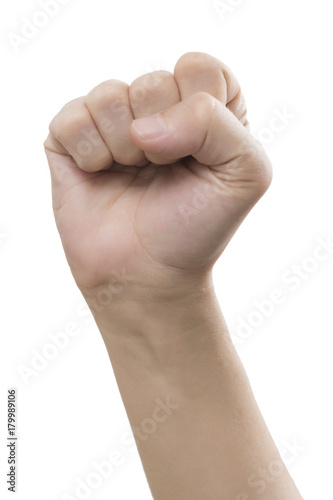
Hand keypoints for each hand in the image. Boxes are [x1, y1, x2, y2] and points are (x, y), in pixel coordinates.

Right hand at [44, 52, 271, 296]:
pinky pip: (71, 118)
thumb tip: (141, 125)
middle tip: (161, 173)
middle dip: (162, 140)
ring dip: (123, 149)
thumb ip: (216, 123)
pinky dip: (88, 154)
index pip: (200, 68)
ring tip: (131, 175)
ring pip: (109, 95)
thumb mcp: (244, 173)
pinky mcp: (71, 140)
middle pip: (153, 80)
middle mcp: (156, 109)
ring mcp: (112, 122)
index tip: (199, 157)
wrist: (146, 275)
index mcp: (203, 108)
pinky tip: (100, 174)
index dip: (199, 113)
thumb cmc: (195, 227)